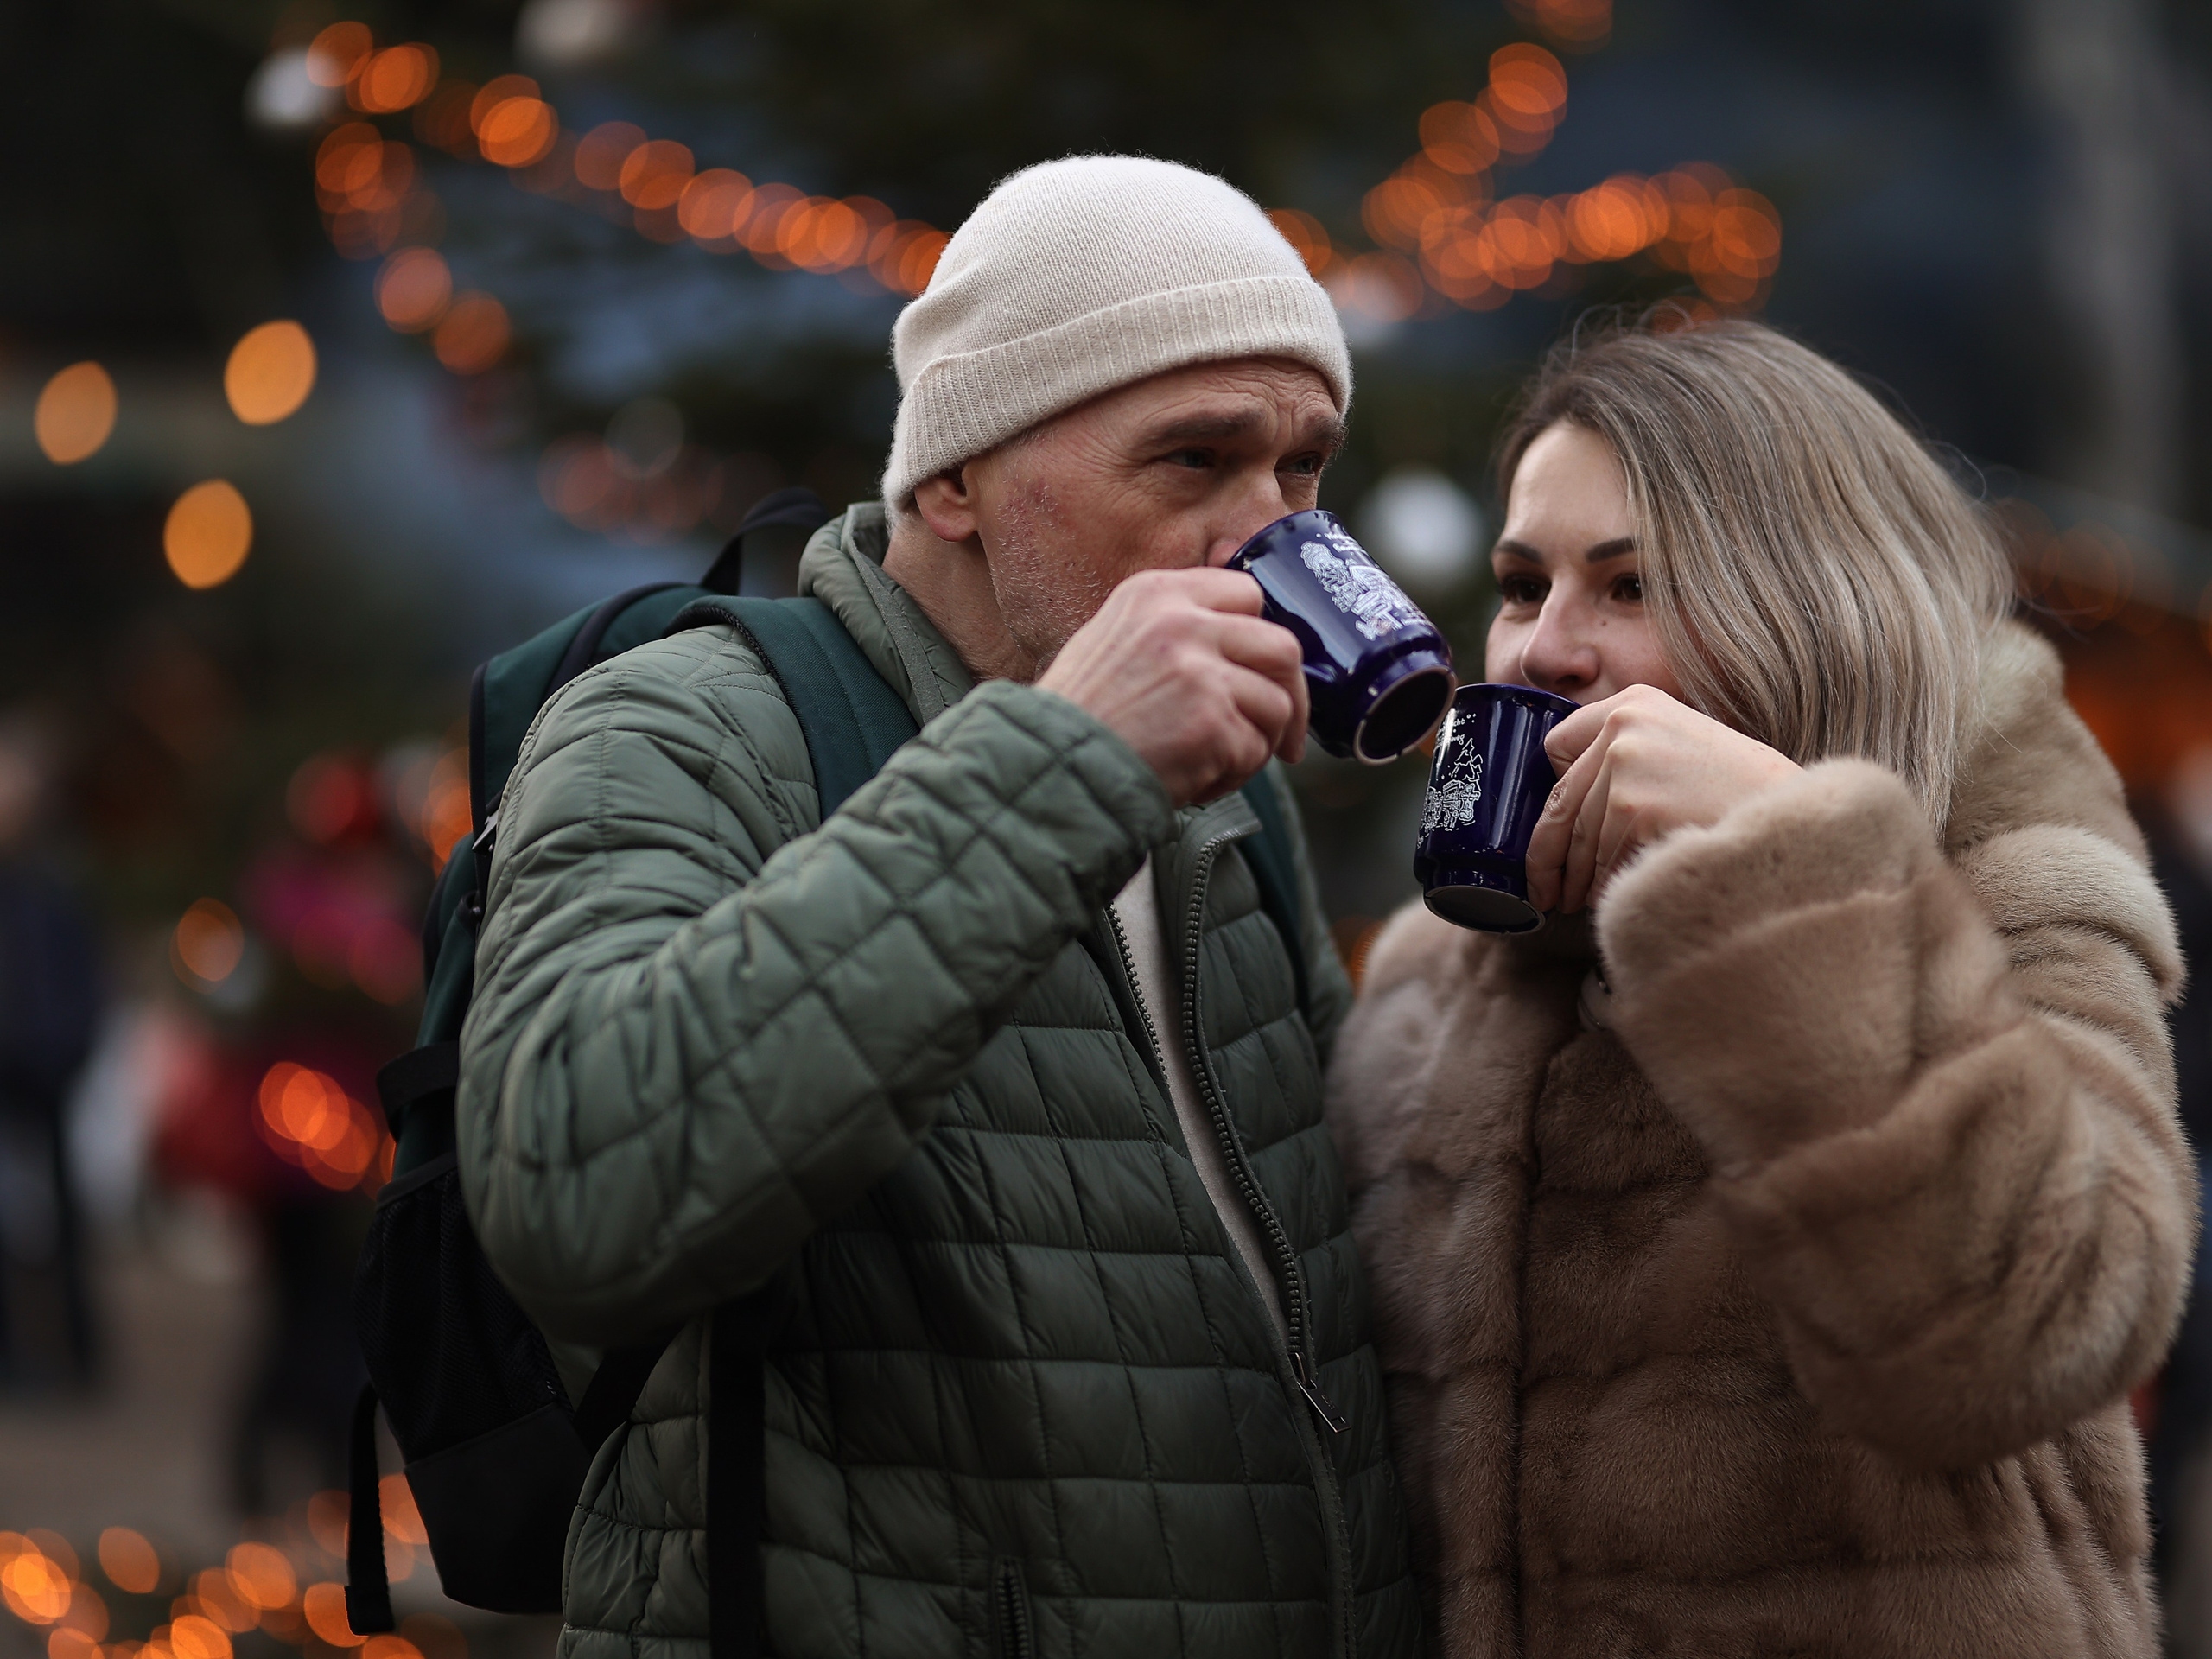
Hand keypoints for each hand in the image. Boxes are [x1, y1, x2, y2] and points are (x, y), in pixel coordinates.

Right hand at [1037, 566, 1307, 805]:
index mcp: (1155, 593)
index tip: (1262, 670)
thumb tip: (1244, 642)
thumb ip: (1174, 628)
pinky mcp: (1212, 721)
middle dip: (1290, 694)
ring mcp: (1199, 671)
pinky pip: (1254, 750)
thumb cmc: (1078, 716)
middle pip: (1281, 645)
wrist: (1047, 767)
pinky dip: (1232, 775)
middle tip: (1282, 731)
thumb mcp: (1114, 640)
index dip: (1259, 637)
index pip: (1246, 592)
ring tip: (1216, 762)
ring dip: (1258, 742)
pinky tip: (1194, 779)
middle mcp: (1181, 622)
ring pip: (1276, 704)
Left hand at [1525, 684, 1800, 914]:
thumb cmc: (1741, 796)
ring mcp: (1625, 766)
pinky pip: (1600, 864)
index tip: (1552, 825)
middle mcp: (1623, 727)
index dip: (1553, 792)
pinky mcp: (1631, 809)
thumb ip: (1627, 756)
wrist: (1798, 820)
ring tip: (1582, 902)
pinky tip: (1625, 897)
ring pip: (1578, 841)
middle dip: (1547, 856)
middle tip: (1546, 889)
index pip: (1556, 745)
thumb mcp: (1682, 746)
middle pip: (1559, 804)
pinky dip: (1608, 889)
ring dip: (1578, 881)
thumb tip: (1563, 807)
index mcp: (1634, 702)